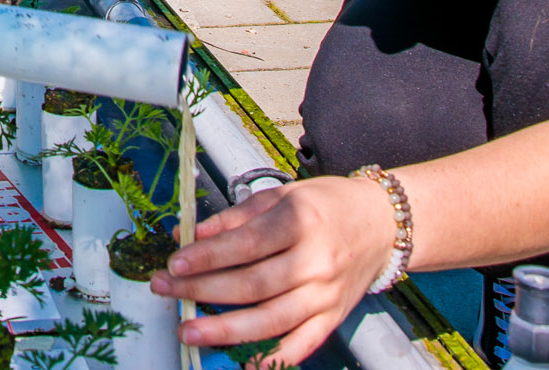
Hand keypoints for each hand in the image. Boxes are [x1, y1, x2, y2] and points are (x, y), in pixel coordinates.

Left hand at [152, 174, 399, 367]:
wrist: (381, 223)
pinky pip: (303, 344)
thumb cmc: (326, 204)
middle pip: (253, 285)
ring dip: (225, 329)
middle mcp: (316, 261)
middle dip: (203, 291)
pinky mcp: (334, 317)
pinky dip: (275, 358)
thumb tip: (190, 235)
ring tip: (189, 330)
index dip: (207, 256)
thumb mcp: (280, 196)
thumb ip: (234, 217)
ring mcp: (326, 294)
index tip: (174, 263)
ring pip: (272, 319)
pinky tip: (245, 364)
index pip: (246, 244)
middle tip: (167, 291)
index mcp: (300, 222)